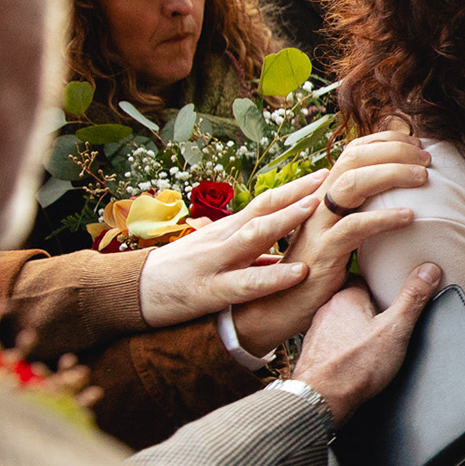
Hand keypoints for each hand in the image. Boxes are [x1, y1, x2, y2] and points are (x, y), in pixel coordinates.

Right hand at [138, 174, 327, 327]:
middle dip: (298, 192)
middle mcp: (224, 238)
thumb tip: (294, 255)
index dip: (296, 186)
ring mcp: (216, 262)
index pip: (267, 200)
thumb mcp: (221, 257)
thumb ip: (256, 254)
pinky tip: (299, 272)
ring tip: (316, 208)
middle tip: (332, 176)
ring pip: (255, 237)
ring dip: (286, 221)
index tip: (327, 173)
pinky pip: (247, 283)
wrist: (132, 292)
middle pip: (264, 208)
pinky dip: (274, 276)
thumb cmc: (182, 274)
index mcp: (229, 230)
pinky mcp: (210, 291)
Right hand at [229, 131, 431, 354]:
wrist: (281, 303)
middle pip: (354, 159)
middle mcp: (316, 202)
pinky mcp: (323, 251)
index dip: (385, 141)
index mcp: (322, 193)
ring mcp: (318, 225)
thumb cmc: (318, 266)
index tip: (416, 142)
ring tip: (423, 177)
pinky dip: (384, 218)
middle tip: (426, 157)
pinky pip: (355, 227)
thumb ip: (360, 209)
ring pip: (352, 184)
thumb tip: (398, 193)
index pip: (354, 151)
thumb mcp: (340, 230)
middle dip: (394, 151)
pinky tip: (409, 216)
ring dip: (392, 174)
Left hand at [291, 264, 441, 420]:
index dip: (381, 286)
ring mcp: (317, 333)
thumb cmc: (354, 367)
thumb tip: (428, 270)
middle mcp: (326, 311)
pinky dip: (344, 348)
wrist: (320, 400)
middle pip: (353, 301)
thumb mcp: (395, 329)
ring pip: (341, 323)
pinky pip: (333, 344)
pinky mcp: (314, 354)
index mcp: (346, 298)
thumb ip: (412, 298)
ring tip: (371, 342)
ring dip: (354, 329)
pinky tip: (355, 360)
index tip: (392, 293)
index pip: (365, 280)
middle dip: (369, 309)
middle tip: (387, 321)